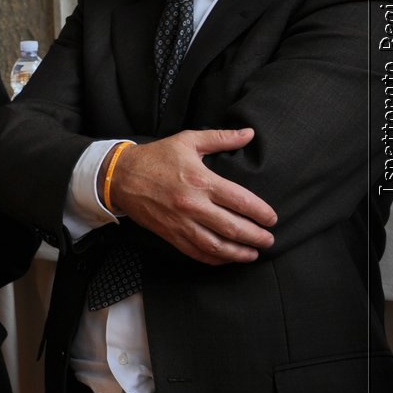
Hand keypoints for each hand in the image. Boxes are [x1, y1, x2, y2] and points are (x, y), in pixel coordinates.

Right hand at [108, 128, 276, 263]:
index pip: (241, 202)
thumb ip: (221, 138)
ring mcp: (181, 222)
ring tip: (253, 254)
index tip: (272, 218)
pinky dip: (215, 259)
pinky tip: (227, 258)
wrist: (119, 176)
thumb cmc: (155, 157)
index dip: (262, 213)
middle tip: (268, 239)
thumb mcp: (187, 141)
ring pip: (217, 246)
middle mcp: (193, 205)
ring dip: (239, 253)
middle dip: (257, 237)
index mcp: (201, 181)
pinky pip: (197, 252)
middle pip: (233, 228)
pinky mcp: (170, 234)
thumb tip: (249, 133)